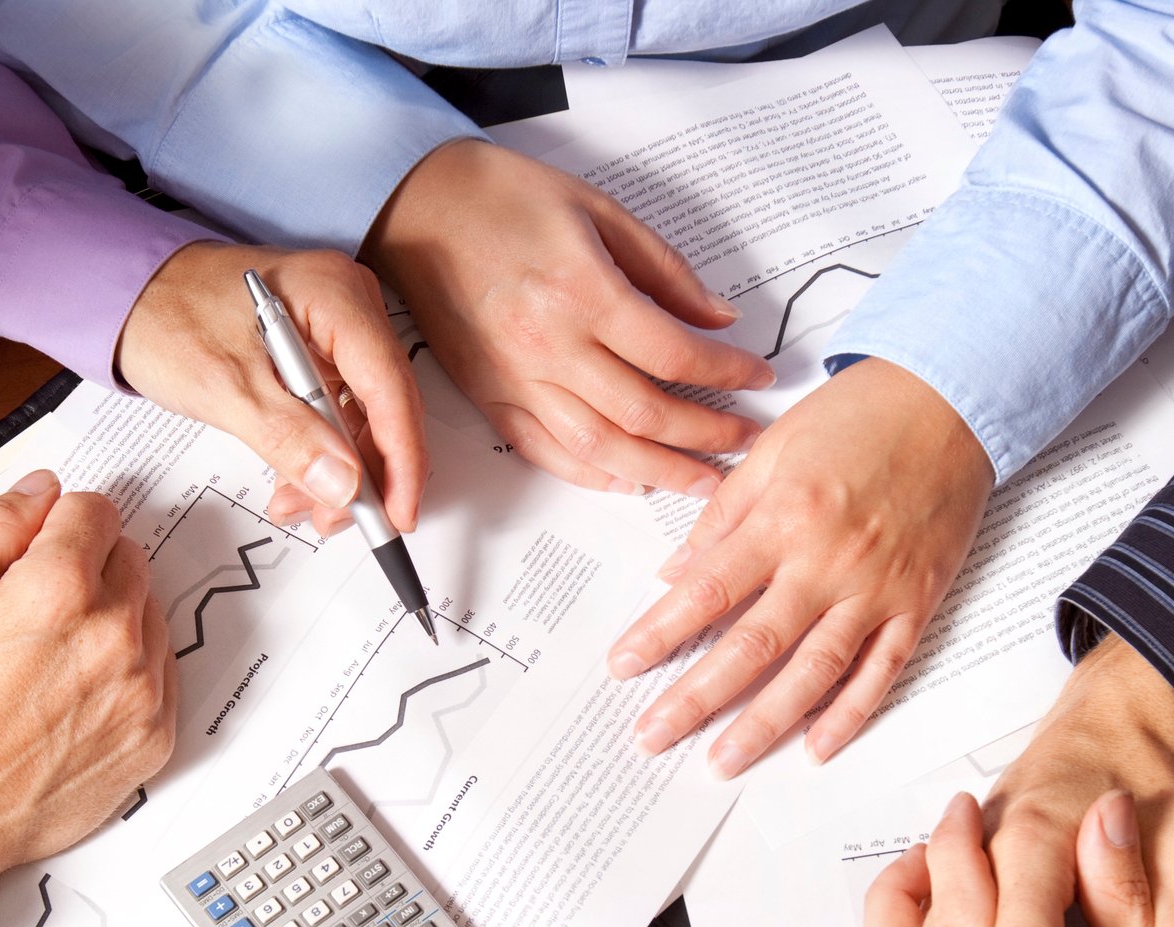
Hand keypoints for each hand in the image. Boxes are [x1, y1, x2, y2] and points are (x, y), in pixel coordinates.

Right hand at [0, 473, 174, 922]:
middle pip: (129, 559)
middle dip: (87, 568)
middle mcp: (113, 635)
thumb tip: (43, 489)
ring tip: (49, 659)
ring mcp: (141, 689)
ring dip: (112, 619)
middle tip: (33, 610)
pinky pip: (161, 674)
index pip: (96, 511)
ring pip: (149, 615)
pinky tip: (74, 694)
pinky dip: (128, 672)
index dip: (59, 523)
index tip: (40, 545)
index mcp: (59, 589)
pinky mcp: (155, 736)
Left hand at [118, 241, 427, 537]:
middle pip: (386, 407)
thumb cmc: (165, 317)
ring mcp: (336, 331)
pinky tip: (295, 484)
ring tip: (298, 505)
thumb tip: (345, 485)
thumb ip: (289, 438)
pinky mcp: (320, 353)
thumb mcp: (225, 386)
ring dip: (339, 472)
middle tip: (336, 520)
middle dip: (365, 474)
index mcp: (335, 296)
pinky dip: (321, 454)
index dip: (401, 459)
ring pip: (364, 419)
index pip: (390, 388)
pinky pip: (338, 413)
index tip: (396, 514)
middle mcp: (349, 307)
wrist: (128, 297)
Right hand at [361, 140, 772, 494]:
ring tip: (703, 481)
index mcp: (582, 291)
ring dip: (660, 473)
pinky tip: (631, 482)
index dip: (726, 374)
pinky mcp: (488, 394)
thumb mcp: (598, 208)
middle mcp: (548, 345)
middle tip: (745, 439)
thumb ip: (663, 269)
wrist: (416, 204)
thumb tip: (717, 318)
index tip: (758, 378)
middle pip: (646, 414)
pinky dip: (593, 475)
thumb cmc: (504, 196)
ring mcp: (514, 378)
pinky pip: (545, 451)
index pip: (674, 355)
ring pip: (600, 448)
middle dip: (707, 434)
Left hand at [605, 359, 992, 776]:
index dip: (659, 634)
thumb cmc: (860, 414)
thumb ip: (723, 514)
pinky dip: (850, 715)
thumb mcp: (775, 447)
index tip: (623, 666)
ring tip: (722, 761)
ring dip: (764, 724)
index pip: (706, 592)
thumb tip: (675, 572)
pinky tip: (815, 748)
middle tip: (652, 736)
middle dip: (695, 699)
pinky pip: (882, 671)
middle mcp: (828, 560)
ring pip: (813, 673)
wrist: (952, 396)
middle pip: (751, 647)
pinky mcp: (918, 602)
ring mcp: (877, 588)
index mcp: (784, 517)